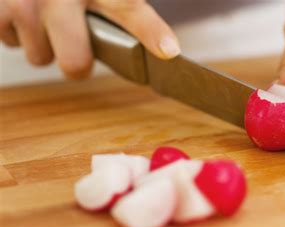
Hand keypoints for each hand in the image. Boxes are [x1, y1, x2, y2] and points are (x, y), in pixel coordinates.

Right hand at [0, 0, 179, 78]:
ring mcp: (27, 1)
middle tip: (75, 46)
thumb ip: (119, 9)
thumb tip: (162, 49)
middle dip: (75, 63)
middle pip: (75, 63)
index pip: (130, 9)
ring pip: (40, 57)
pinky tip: (22, 13)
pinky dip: (15, 33)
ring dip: (42, 44)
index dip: (151, 32)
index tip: (169, 51)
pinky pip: (10, 42)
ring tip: (43, 15)